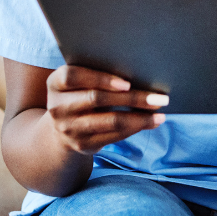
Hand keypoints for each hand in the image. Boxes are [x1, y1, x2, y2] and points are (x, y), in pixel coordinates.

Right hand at [45, 65, 168, 154]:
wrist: (62, 128)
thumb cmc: (81, 93)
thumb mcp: (80, 81)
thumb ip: (98, 72)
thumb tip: (142, 70)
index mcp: (55, 83)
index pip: (73, 76)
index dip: (100, 78)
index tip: (127, 83)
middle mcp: (58, 107)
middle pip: (97, 99)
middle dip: (132, 98)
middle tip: (160, 98)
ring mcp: (68, 128)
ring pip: (110, 121)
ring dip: (139, 118)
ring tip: (160, 114)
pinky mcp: (82, 145)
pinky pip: (114, 136)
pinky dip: (136, 128)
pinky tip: (152, 122)